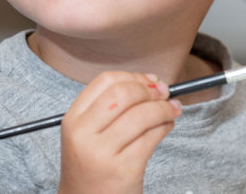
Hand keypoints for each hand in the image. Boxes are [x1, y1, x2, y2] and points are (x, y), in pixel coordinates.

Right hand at [57, 72, 181, 193]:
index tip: (150, 80)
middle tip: (165, 93)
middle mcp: (83, 134)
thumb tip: (153, 82)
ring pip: (142, 115)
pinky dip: (165, 126)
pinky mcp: (123, 169)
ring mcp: (102, 153)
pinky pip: (152, 137)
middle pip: (124, 93)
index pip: (105, 81)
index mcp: (73, 119)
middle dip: (151, 90)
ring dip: (164, 108)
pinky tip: (167, 126)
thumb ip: (111, 107)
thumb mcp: (88, 133)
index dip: (134, 76)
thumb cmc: (92, 165)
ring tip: (172, 109)